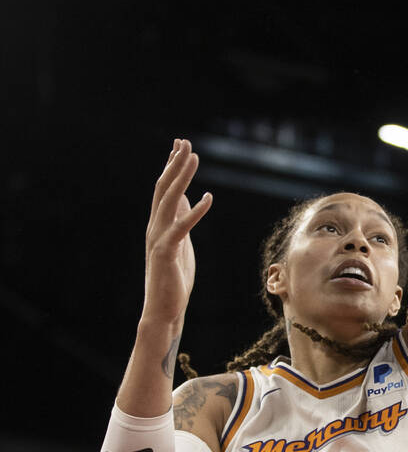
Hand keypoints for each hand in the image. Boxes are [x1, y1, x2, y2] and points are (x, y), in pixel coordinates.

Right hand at [142, 138, 211, 325]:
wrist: (163, 309)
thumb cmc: (173, 279)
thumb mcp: (180, 244)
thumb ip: (181, 221)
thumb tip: (188, 200)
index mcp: (158, 225)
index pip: (163, 189)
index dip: (171, 167)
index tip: (180, 146)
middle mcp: (154, 227)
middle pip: (163, 188)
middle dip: (174, 164)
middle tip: (184, 142)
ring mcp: (158, 239)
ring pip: (169, 201)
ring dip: (181, 177)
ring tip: (193, 157)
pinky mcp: (166, 252)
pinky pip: (182, 227)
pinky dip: (195, 212)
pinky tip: (208, 198)